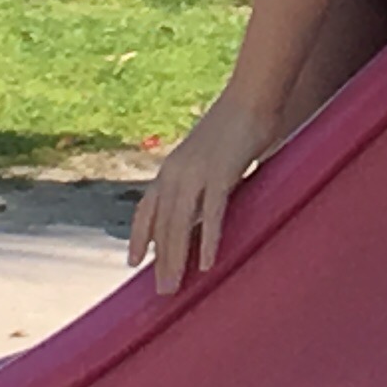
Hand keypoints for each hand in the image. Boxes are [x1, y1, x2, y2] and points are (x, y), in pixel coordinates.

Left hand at [127, 88, 277, 294]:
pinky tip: (206, 263)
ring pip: (179, 224)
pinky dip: (207, 240)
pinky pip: (211, 214)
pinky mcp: (221, 173)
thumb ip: (203, 178)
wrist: (252, 95)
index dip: (139, 236)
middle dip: (159, 260)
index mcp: (172, 167)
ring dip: (175, 259)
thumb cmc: (238, 122)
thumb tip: (207, 199)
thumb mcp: (210, 154)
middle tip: (161, 291)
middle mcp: (176, 172)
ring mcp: (196, 172)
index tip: (133, 262)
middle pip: (162, 224)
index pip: (147, 208)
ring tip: (174, 287)